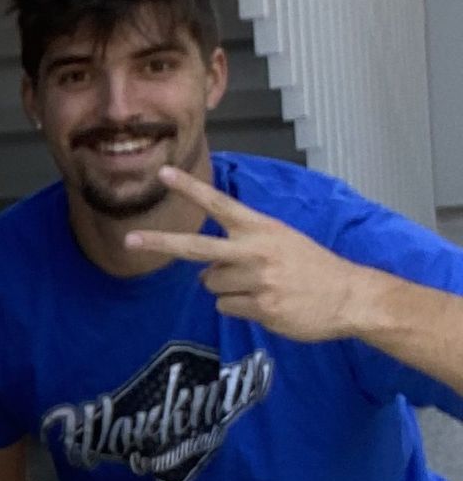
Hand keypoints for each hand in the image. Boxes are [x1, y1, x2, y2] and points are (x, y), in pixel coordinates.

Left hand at [124, 165, 381, 341]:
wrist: (351, 295)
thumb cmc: (311, 266)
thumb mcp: (282, 240)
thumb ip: (244, 245)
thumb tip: (206, 267)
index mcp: (261, 228)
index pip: (218, 203)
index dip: (189, 188)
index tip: (162, 173)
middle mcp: (255, 251)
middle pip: (196, 247)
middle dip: (160, 242)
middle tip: (129, 239)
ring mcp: (258, 280)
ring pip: (211, 284)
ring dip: (227, 288)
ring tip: (261, 286)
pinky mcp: (261, 307)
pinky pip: (226, 307)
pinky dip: (240, 307)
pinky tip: (268, 303)